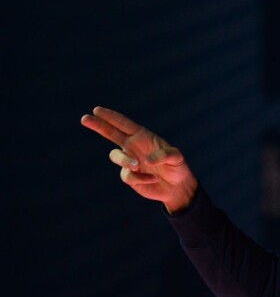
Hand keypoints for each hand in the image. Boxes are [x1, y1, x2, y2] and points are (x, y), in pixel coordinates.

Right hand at [81, 106, 197, 212]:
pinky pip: (127, 176)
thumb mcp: (177, 158)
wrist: (177, 187)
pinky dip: (140, 178)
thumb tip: (145, 160)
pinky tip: (152, 179)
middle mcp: (133, 146)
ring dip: (126, 160)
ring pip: (116, 156)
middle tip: (84, 118)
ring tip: (139, 166)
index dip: (111, 117)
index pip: (124, 124)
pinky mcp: (130, 177)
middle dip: (98, 125)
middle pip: (111, 133)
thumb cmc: (177, 167)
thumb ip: (164, 155)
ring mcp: (130, 161)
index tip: (97, 110)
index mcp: (143, 137)